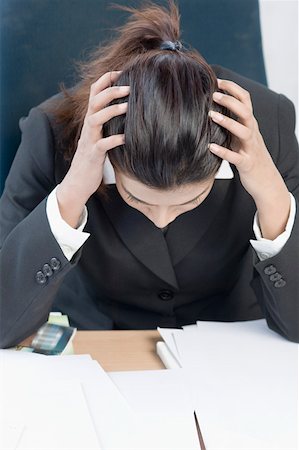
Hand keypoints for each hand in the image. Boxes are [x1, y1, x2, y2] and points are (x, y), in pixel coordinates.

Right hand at [57, 71, 129, 226]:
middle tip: (129, 86)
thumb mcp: (100, 137)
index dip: (105, 80)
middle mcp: (88, 128)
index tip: (122, 71)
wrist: (78, 182)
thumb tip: (127, 111)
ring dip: (111, 111)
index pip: (94, 93)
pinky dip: (114, 140)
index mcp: (90, 121)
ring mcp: (89, 141)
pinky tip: (127, 138)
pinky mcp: (93, 155)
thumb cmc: (92, 159)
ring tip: (127, 106)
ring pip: (96, 119)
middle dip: (110, 91)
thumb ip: (108, 124)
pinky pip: (102, 145)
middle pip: (94, 102)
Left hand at [209, 79, 289, 238]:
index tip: (218, 80)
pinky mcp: (247, 164)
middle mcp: (252, 133)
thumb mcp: (241, 137)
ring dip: (227, 122)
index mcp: (250, 124)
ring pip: (243, 131)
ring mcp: (250, 148)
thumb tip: (214, 108)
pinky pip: (235, 157)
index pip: (246, 100)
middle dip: (230, 100)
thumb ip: (232, 123)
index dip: (233, 89)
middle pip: (245, 111)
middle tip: (213, 94)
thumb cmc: (249, 156)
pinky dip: (223, 152)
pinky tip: (211, 147)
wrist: (265, 181)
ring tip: (211, 116)